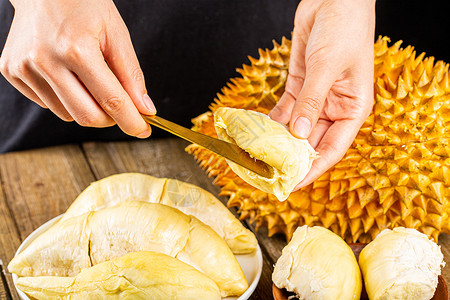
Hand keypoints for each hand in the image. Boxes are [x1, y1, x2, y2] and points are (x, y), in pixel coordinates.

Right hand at [0, 0, 155, 137]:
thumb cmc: (83, 5)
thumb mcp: (116, 33)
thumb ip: (131, 74)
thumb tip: (144, 109)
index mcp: (76, 49)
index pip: (111, 101)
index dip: (132, 121)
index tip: (143, 130)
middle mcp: (46, 61)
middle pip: (87, 116)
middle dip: (110, 119)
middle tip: (120, 107)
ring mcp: (24, 67)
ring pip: (67, 114)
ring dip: (87, 107)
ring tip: (89, 79)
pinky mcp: (11, 71)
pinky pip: (47, 104)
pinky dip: (65, 99)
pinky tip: (66, 74)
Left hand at [269, 0, 374, 188]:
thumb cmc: (345, 28)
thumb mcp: (327, 67)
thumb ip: (311, 100)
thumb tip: (297, 133)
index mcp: (352, 109)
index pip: (332, 149)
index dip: (313, 169)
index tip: (293, 184)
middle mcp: (334, 107)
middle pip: (311, 142)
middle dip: (292, 158)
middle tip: (270, 175)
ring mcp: (315, 98)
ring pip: (296, 128)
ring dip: (279, 142)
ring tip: (259, 157)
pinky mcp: (299, 85)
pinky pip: (285, 109)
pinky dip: (273, 120)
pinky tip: (258, 131)